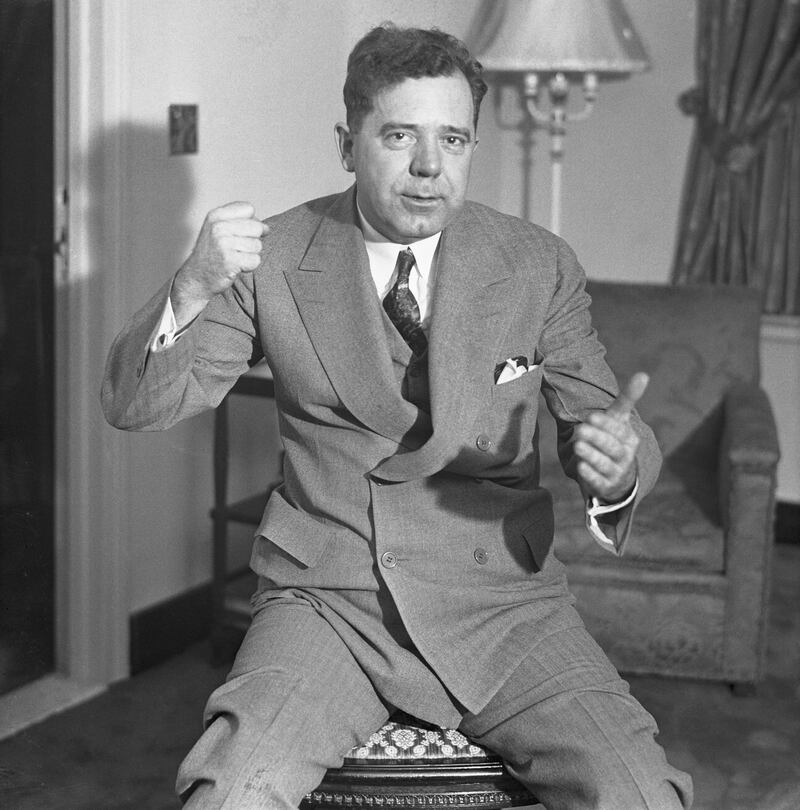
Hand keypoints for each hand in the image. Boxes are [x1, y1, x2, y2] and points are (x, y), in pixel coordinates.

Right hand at [171, 202, 267, 327]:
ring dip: (250, 254)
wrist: (198, 277)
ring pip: (258, 245)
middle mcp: (218, 227)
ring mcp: (223, 244)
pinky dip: (250, 266)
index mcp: (216, 215)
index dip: (251, 221)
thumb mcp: (219, 229)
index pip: (248, 208)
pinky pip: (255, 260)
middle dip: (253, 240)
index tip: (242, 232)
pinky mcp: (230, 261)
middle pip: (257, 227)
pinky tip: (237, 266)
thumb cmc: (213, 253)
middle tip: (239, 248)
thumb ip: (240, 221)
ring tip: (236, 257)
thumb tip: (266, 228)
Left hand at [573, 372, 648, 502]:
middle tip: (580, 429)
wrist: (618, 474)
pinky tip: (580, 467)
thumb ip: (628, 399)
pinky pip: (598, 482)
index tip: (591, 416)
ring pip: (604, 464)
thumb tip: (644, 375)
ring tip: (577, 445)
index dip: (606, 424)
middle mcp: (625, 456)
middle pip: (612, 448)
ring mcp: (616, 473)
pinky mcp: (605, 486)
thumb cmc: (615, 439)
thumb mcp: (620, 420)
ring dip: (591, 455)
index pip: (619, 431)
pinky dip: (590, 475)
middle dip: (597, 438)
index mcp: (629, 439)